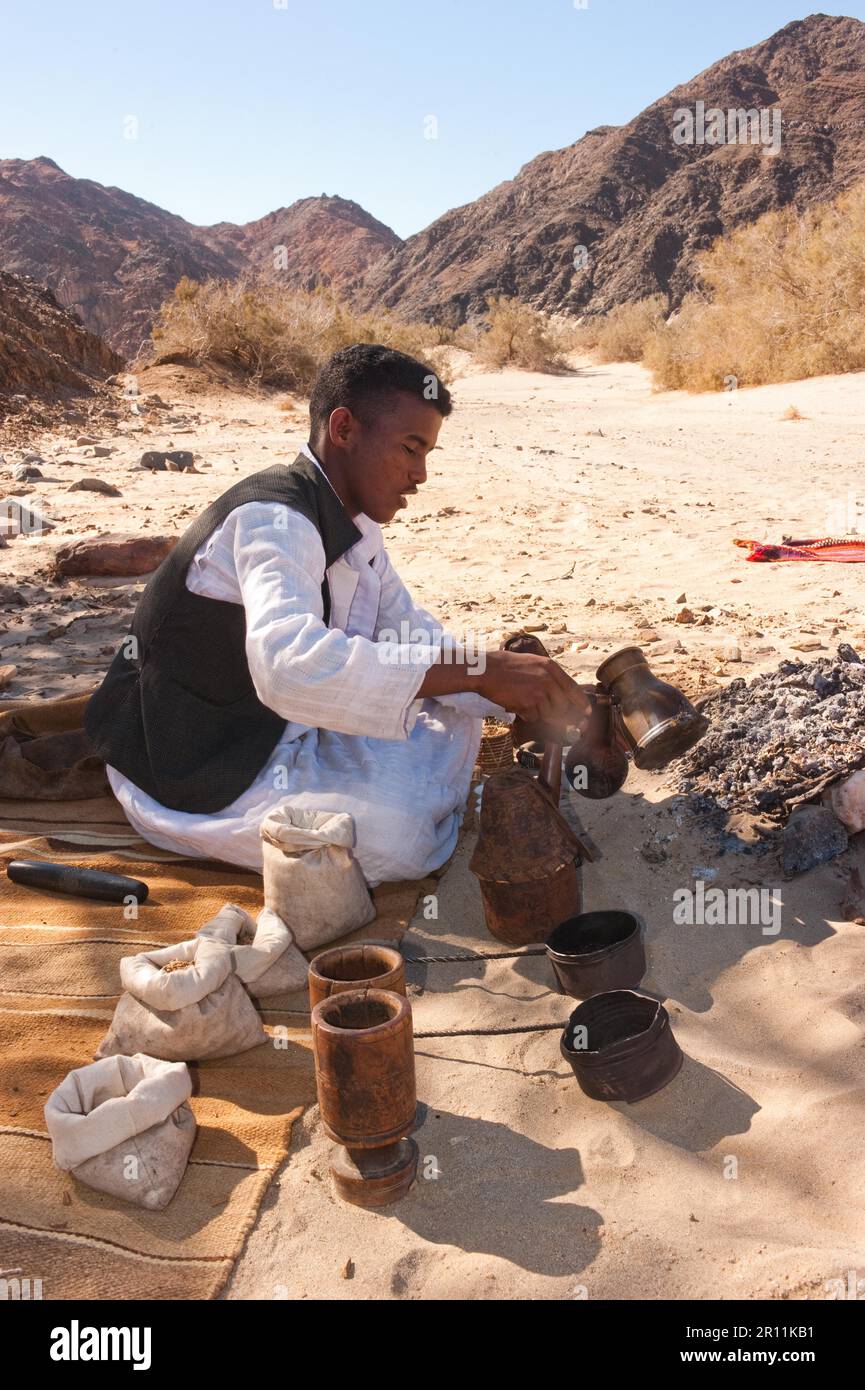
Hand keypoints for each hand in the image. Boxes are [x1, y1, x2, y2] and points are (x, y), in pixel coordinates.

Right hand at [477, 651, 592, 732]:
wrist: (486, 670)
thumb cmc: (507, 666)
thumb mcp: (533, 663)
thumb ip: (549, 677)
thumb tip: (562, 695)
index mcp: (550, 668)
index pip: (573, 689)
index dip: (582, 703)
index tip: (588, 713)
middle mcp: (548, 680)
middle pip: (563, 706)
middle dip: (557, 713)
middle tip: (543, 710)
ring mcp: (539, 692)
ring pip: (549, 714)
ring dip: (538, 713)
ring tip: (524, 700)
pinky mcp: (528, 704)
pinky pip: (533, 717)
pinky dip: (526, 714)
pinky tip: (516, 703)